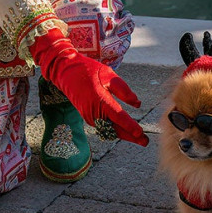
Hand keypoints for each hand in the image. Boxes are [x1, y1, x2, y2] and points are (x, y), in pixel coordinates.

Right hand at [31, 28, 148, 146]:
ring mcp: (89, 116)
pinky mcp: (87, 116)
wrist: (66, 72)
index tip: (141, 133)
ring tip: (138, 138)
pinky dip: (114, 130)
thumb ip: (123, 90)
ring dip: (123, 134)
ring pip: (109, 129)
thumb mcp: (108, 75)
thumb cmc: (89, 70)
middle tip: (145, 142)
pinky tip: (123, 130)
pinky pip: (103, 126)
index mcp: (100, 100)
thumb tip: (137, 104)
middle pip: (115, 129)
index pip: (118, 118)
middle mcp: (94, 112)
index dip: (130, 127)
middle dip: (130, 137)